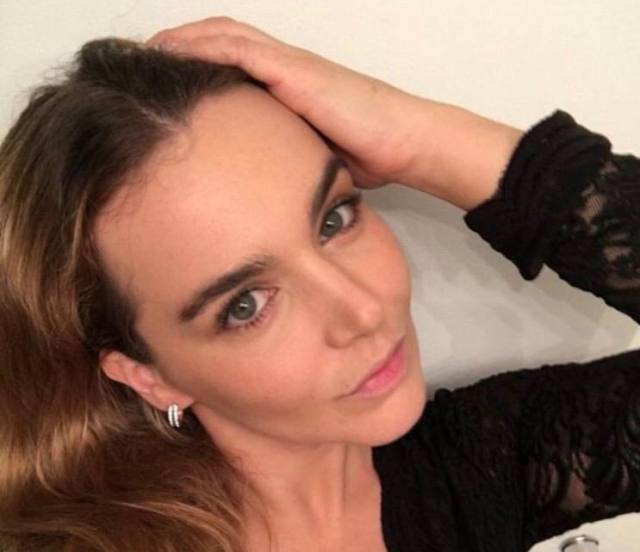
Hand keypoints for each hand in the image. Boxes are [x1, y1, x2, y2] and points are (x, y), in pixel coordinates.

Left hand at [145, 17, 433, 189]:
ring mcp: (287, 65)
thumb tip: (260, 190)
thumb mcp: (312, 157)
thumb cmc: (368, 152)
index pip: (232, 64)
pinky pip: (238, 49)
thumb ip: (284, 159)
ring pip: (223, 37)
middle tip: (140, 61)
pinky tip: (175, 53)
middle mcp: (283, 68)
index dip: (196, 66)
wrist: (403, 140)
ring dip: (182, 40)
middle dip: (179, 47)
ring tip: (146, 52)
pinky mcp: (292, 70)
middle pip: (220, 43)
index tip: (164, 83)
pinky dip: (203, 47)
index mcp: (287, 87)